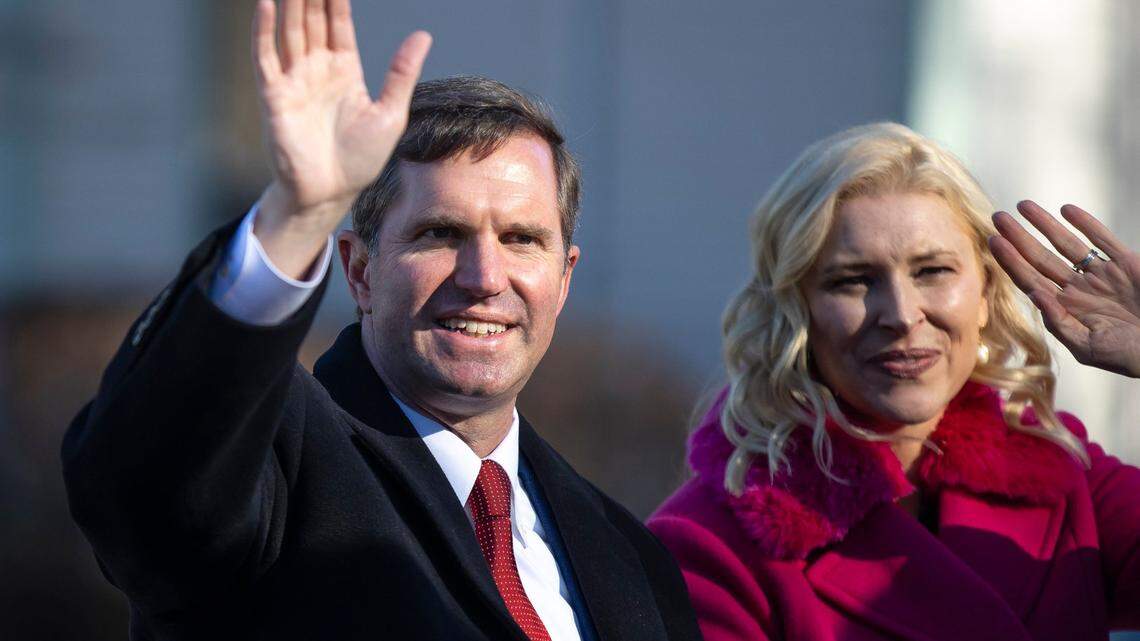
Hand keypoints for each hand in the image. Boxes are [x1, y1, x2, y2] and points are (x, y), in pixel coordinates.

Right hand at [252, 0, 430, 276]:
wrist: (332, 193)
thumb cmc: (360, 159)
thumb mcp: (391, 113)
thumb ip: (401, 72)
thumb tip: (423, 35)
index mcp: (344, 71)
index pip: (338, 24)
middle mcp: (317, 70)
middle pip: (312, 20)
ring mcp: (294, 80)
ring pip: (291, 31)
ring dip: (291, 4)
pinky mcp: (275, 96)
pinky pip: (266, 57)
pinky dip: (264, 30)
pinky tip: (267, 4)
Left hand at [990, 200, 1139, 377]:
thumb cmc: (1131, 356)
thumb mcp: (1089, 347)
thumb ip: (1059, 323)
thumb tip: (1034, 295)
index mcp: (1065, 308)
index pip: (1029, 279)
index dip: (1010, 261)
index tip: (993, 241)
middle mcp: (1078, 289)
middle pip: (1040, 258)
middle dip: (1018, 237)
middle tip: (997, 217)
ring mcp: (1101, 274)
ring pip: (1067, 243)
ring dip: (1045, 224)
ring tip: (1022, 205)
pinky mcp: (1126, 263)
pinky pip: (1102, 239)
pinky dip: (1086, 223)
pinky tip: (1066, 210)